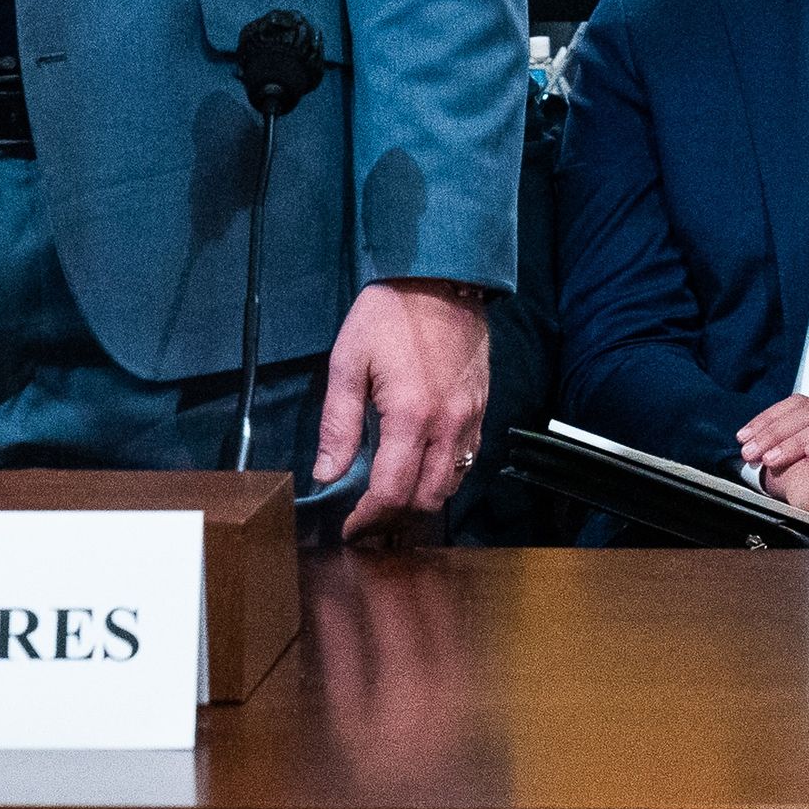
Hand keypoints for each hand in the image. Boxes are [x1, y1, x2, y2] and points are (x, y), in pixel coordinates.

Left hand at [315, 276, 492, 538]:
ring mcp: (470, 419)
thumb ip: (337, 425)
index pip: (392, 492)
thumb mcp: (348, 363)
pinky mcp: (482, 409)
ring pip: (452, 486)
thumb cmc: (388, 316)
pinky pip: (467, 462)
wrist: (442, 279)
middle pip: (426, 500)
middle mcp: (447, 425)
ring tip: (392, 503)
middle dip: (394, 520)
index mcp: (409, 416)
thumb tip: (326, 476)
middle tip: (366, 522)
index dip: (368, 520)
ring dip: (421, 503)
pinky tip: (421, 471)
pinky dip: (444, 478)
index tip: (349, 529)